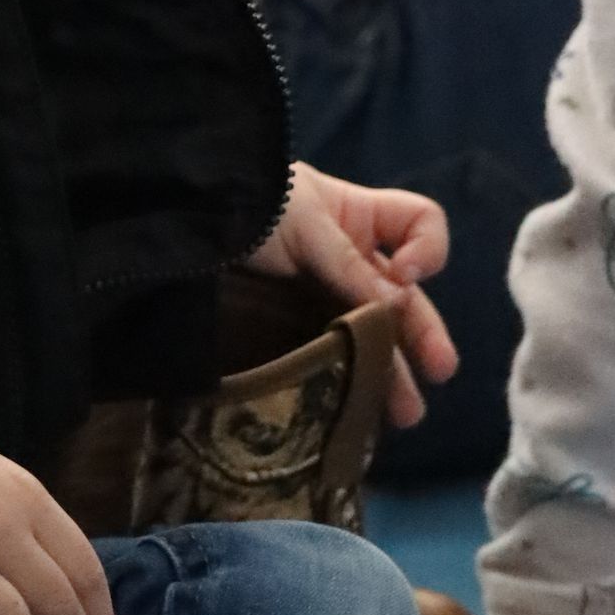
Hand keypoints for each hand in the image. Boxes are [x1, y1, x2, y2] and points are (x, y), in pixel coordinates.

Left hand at [245, 161, 455, 428]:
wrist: (177, 218)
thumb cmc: (247, 201)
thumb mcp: (302, 221)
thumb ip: (349, 264)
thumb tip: (400, 307)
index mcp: (355, 216)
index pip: (419, 223)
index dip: (426, 248)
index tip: (405, 273)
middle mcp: (346, 257)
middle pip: (401, 294)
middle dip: (421, 332)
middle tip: (438, 370)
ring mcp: (318, 294)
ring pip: (369, 334)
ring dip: (389, 370)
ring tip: (404, 413)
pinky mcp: (290, 327)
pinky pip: (331, 354)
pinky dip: (346, 378)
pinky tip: (355, 406)